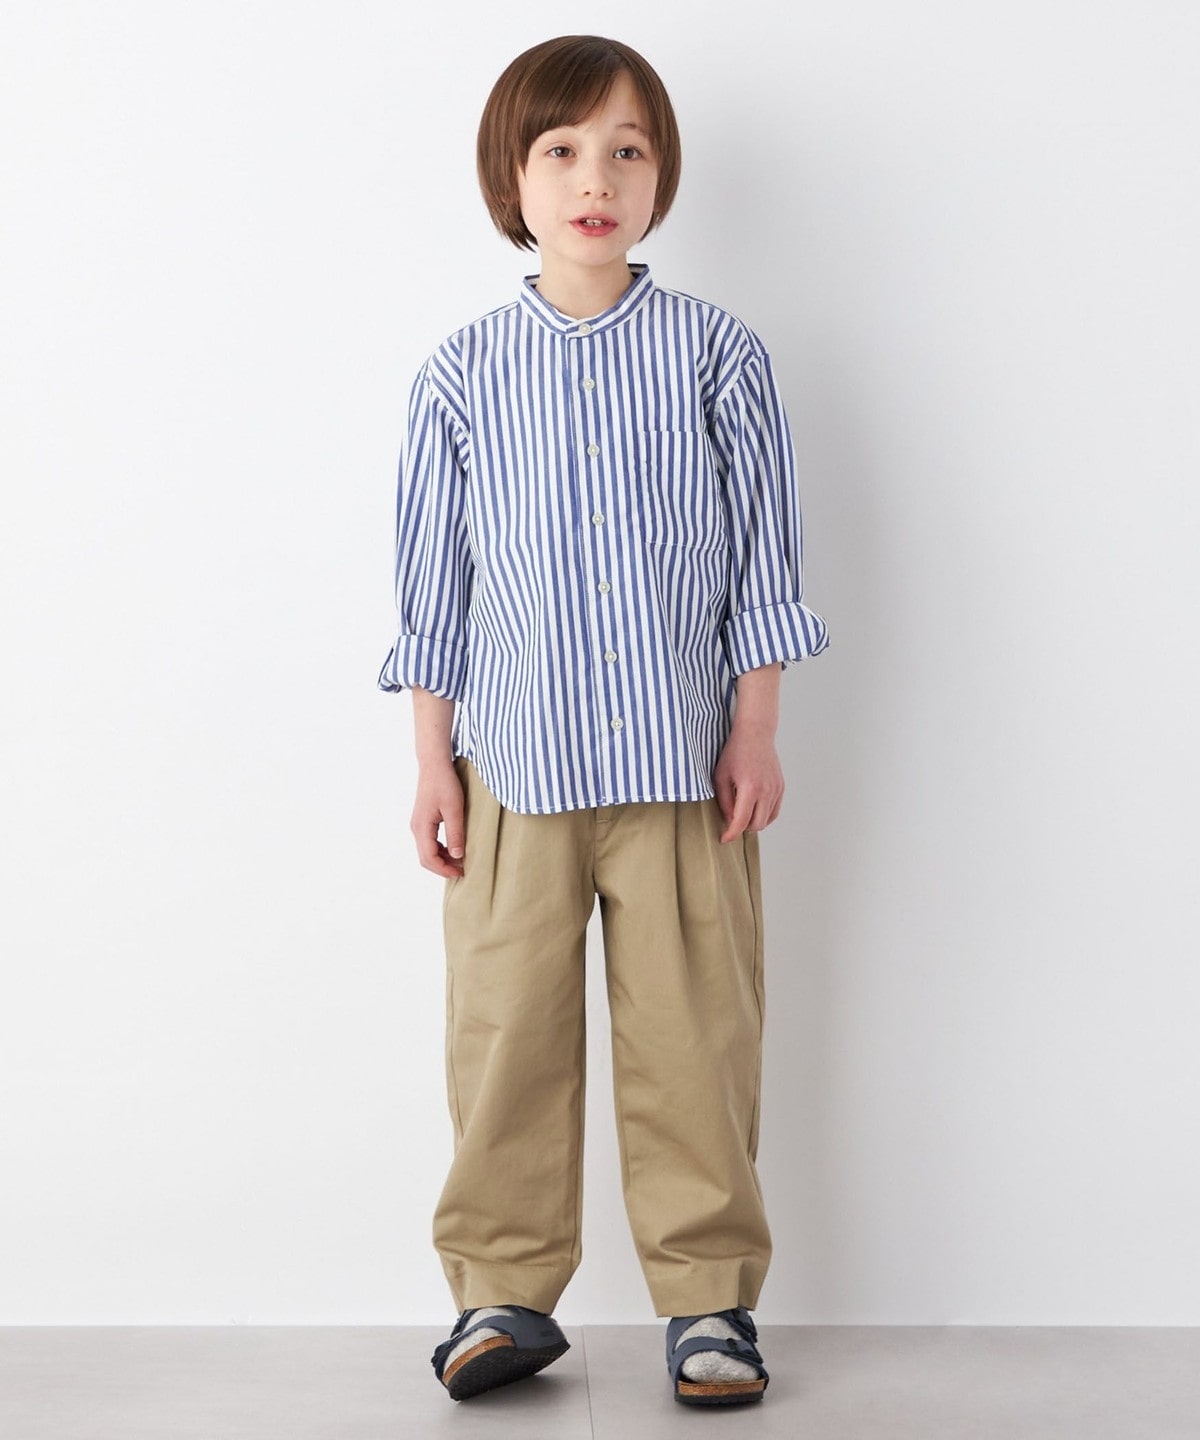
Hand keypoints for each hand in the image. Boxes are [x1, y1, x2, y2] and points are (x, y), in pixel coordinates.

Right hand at [410, 758, 465, 877]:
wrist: (434, 765)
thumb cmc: (444, 784)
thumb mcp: (454, 809)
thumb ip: (455, 833)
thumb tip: (458, 856)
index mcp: (422, 827)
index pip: (429, 858)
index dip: (444, 869)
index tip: (461, 872)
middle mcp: (416, 828)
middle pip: (426, 858)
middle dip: (442, 867)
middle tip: (462, 870)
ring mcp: (418, 825)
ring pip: (427, 851)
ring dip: (442, 859)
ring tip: (460, 861)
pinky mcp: (423, 820)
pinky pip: (429, 842)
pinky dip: (440, 850)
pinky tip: (454, 849)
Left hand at [713, 729, 783, 842]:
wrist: (755, 734)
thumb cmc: (734, 753)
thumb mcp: (721, 776)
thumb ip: (724, 801)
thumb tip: (729, 820)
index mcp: (750, 788)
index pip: (741, 821)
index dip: (731, 834)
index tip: (724, 839)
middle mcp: (766, 791)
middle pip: (757, 825)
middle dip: (742, 829)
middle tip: (731, 823)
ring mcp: (776, 789)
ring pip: (767, 820)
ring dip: (754, 823)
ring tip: (742, 815)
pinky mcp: (781, 787)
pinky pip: (774, 811)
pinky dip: (764, 815)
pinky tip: (753, 810)